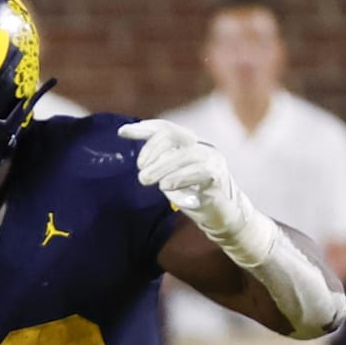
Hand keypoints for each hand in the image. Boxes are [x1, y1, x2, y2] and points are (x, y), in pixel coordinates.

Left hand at [118, 119, 275, 265]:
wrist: (223, 216)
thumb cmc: (194, 195)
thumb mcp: (170, 177)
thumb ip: (159, 166)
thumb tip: (142, 161)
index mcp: (189, 144)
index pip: (166, 128)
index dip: (144, 128)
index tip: (122, 132)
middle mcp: (201, 147)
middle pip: (174, 135)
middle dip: (152, 150)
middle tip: (141, 171)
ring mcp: (212, 160)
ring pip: (185, 154)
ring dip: (161, 167)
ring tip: (146, 180)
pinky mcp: (219, 177)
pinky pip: (199, 171)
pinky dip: (179, 177)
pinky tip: (165, 186)